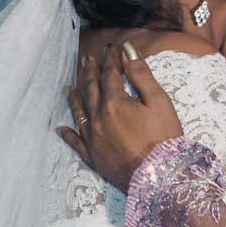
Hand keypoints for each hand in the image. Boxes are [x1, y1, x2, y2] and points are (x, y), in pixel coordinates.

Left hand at [58, 44, 183, 190]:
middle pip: (92, 90)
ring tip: (68, 87)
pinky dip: (68, 135)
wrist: (162, 177)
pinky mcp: (94, 158)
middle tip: (87, 60)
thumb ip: (141, 74)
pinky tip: (60, 129)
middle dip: (90, 73)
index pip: (110, 75)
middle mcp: (99, 119)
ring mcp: (93, 139)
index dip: (111, 60)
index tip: (111, 49)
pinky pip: (76, 143)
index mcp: (115, 103)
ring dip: (74, 98)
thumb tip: (127, 51)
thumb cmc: (165, 138)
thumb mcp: (158, 101)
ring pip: (79, 113)